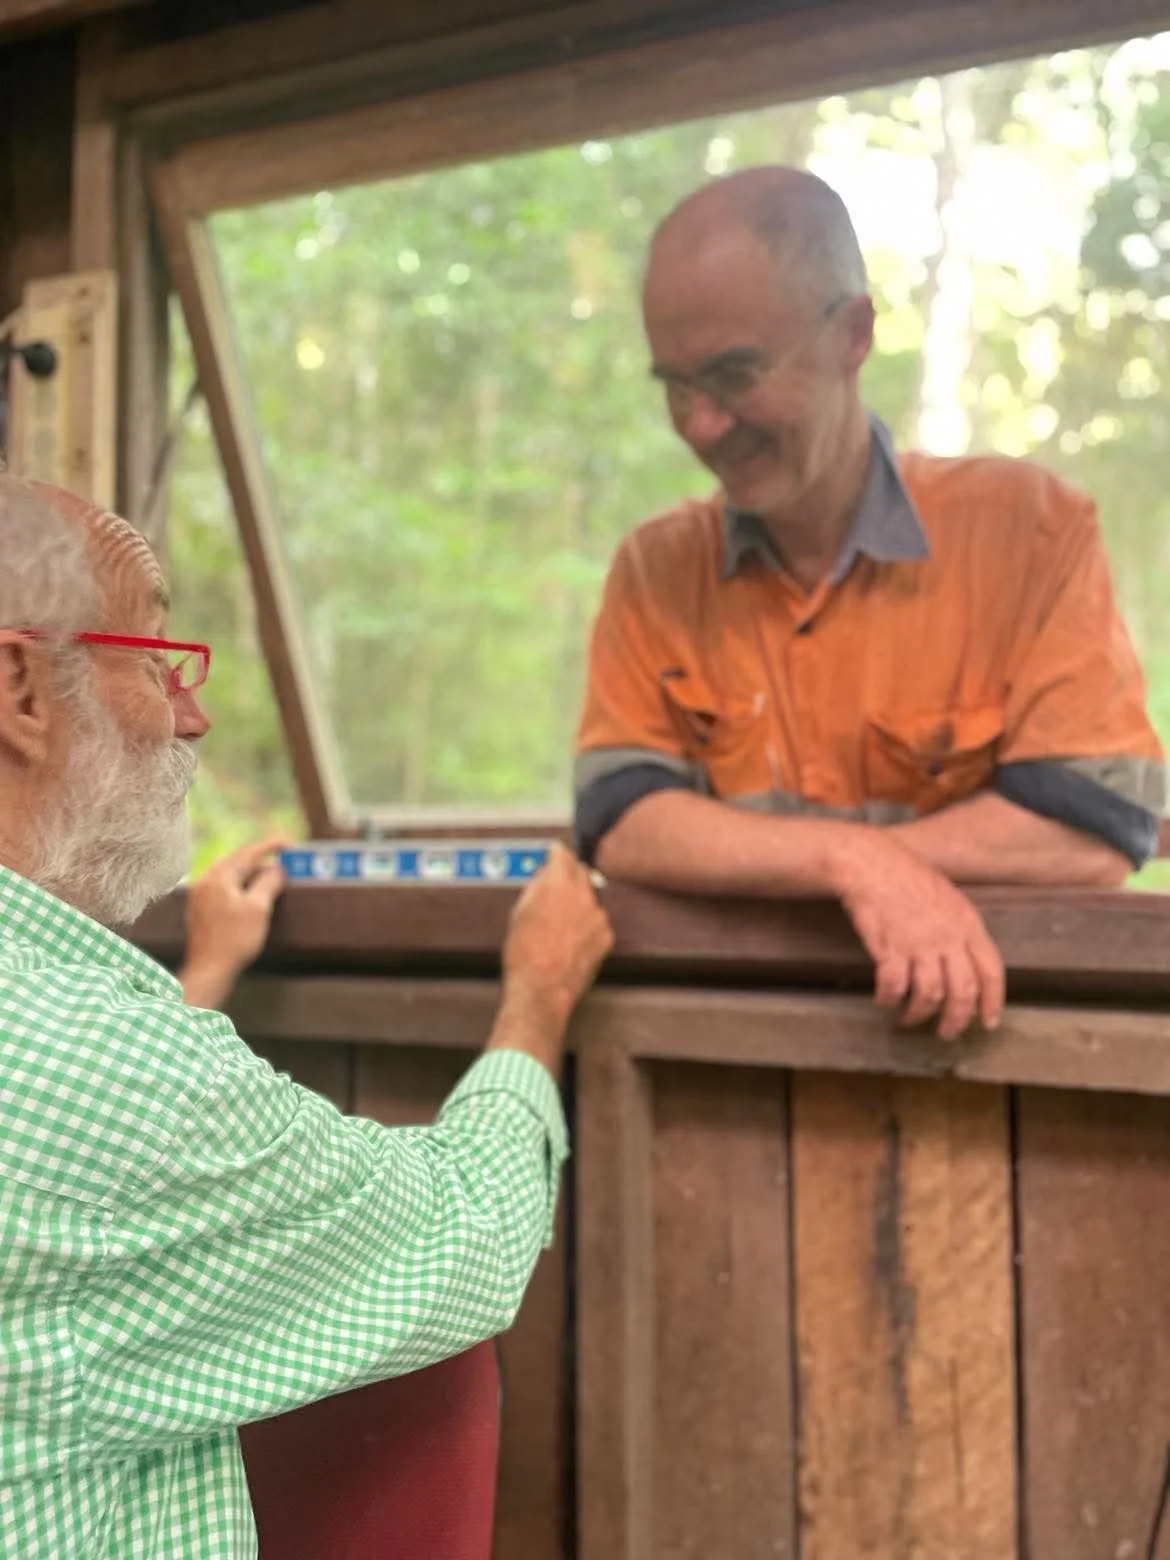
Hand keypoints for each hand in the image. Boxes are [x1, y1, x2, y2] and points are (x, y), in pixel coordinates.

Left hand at [179, 837, 287, 1008]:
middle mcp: (206, 881)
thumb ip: (269, 882)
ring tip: (269, 880)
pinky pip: (222, 888)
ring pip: (229, 876)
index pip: (248, 853)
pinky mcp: (199, 909)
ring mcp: (200, 895)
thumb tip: (277, 868)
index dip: (270, 846)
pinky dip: (239, 887)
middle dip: (260, 860)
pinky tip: (249, 897)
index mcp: (219, 877)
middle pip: (236, 862)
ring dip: (250, 875)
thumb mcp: (259, 908)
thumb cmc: (235, 939)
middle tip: (281, 863)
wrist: (209, 969)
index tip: (287, 843)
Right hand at [502, 844, 613, 1020]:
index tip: (554, 852)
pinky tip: (572, 939)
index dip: (555, 853)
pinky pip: (598, 921)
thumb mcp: (519, 912)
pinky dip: (588, 925)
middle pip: (581, 871)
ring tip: (560, 924)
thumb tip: (543, 876)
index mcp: (557, 883)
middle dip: (569, 875)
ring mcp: (598, 915)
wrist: (542, 988)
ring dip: (580, 902)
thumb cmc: (525, 955)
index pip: (562, 854)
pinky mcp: (606, 935)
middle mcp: (582, 895)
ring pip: (591, 898)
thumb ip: (535, 886)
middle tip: (557, 887)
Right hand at [832, 835, 1004, 1040]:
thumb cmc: (908, 878)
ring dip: (919, 1014)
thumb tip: (969, 961)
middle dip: (956, 1020)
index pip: (991, 972)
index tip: (988, 1023)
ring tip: (909, 1020)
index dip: (992, 1002)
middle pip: (962, 992)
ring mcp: (918, 944)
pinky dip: (888, 999)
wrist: (872, 864)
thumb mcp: (949, 899)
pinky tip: (884, 1001)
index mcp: (968, 925)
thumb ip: (962, 930)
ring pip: (929, 996)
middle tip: (946, 1033)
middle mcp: (947, 938)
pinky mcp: (889, 948)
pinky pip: (893, 987)